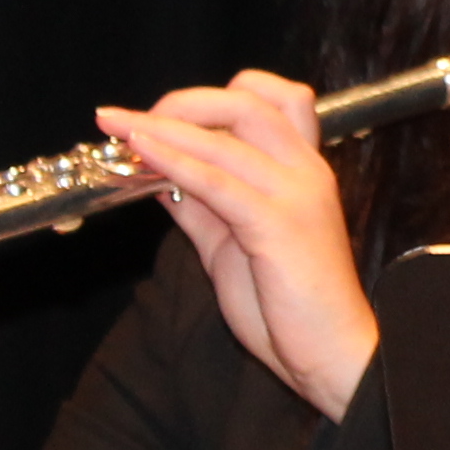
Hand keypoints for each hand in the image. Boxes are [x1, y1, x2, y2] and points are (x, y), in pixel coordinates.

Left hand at [97, 71, 379, 419]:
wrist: (331, 353)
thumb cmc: (289, 305)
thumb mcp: (233, 242)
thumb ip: (202, 204)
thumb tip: (158, 173)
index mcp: (302, 170)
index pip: (274, 98)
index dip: (217, 96)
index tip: (168, 116)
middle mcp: (305, 170)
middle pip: (247, 100)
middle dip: (182, 102)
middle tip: (132, 120)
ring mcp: (295, 194)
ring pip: (226, 136)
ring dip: (163, 126)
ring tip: (118, 127)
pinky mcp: (278, 225)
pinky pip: (218, 181)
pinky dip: (173, 161)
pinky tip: (141, 156)